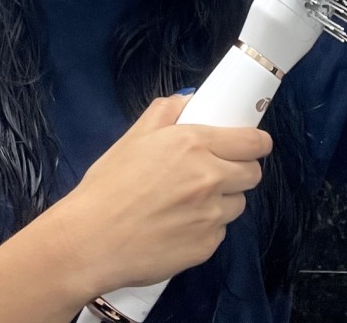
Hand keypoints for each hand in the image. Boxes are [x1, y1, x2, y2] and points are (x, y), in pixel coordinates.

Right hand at [50, 94, 271, 293]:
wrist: (91, 239)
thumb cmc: (108, 184)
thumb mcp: (133, 137)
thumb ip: (165, 112)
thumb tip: (188, 99)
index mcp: (194, 144)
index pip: (254, 142)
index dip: (255, 143)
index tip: (250, 145)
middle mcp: (210, 178)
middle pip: (253, 174)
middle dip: (240, 170)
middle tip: (216, 172)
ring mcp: (211, 216)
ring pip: (237, 204)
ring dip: (223, 200)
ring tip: (189, 202)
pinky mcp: (206, 247)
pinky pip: (218, 232)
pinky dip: (206, 227)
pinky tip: (178, 226)